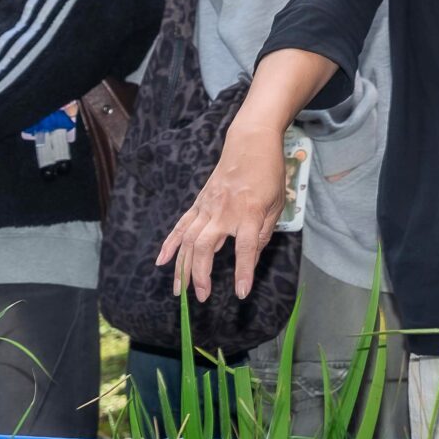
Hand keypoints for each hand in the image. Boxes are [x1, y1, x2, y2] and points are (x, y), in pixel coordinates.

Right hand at [159, 112, 288, 301]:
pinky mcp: (199, 203)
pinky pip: (181, 226)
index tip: (240, 293)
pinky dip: (170, 244)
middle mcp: (225, 211)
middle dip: (201, 275)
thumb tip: (252, 260)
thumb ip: (263, 233)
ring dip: (182, 266)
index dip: (243, 272)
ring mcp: (207, 206)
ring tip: (179, 290)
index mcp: (250, 213)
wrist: (251, 142)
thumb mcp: (276, 204)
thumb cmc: (269, 172)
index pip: (246, 248)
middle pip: (206, 247)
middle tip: (201, 297)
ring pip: (189, 240)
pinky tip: (161, 261)